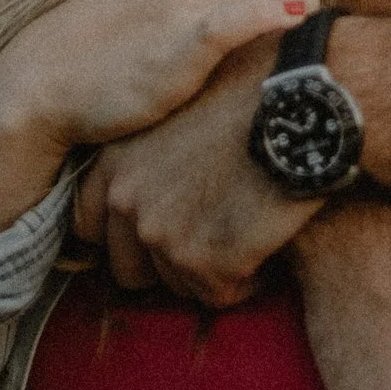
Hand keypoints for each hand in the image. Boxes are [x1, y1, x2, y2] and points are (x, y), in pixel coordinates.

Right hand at [0, 0, 314, 254]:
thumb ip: (215, 7)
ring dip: (298, 40)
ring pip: (289, 1)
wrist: (41, 84)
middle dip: (304, 29)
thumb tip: (279, 25)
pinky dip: (280, 21)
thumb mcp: (161, 11)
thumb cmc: (105, 60)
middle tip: (299, 78)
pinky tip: (292, 47)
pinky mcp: (190, 32)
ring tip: (297, 85)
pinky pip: (256, 14)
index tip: (293, 62)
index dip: (298, 20)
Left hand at [73, 47, 322, 306]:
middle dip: (170, 262)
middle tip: (215, 233)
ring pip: (180, 285)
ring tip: (248, 228)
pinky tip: (268, 240)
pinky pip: (222, 294)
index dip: (128, 236)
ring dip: (214, 268)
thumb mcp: (179, 110)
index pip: (90, 226)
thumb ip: (150, 153)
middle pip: (131, 270)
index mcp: (113, 162)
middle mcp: (126, 200)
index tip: (165, 227)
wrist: (300, 103)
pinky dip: (249, 277)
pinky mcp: (202, 261)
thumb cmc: (252, 95)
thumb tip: (152, 190)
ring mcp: (161, 234)